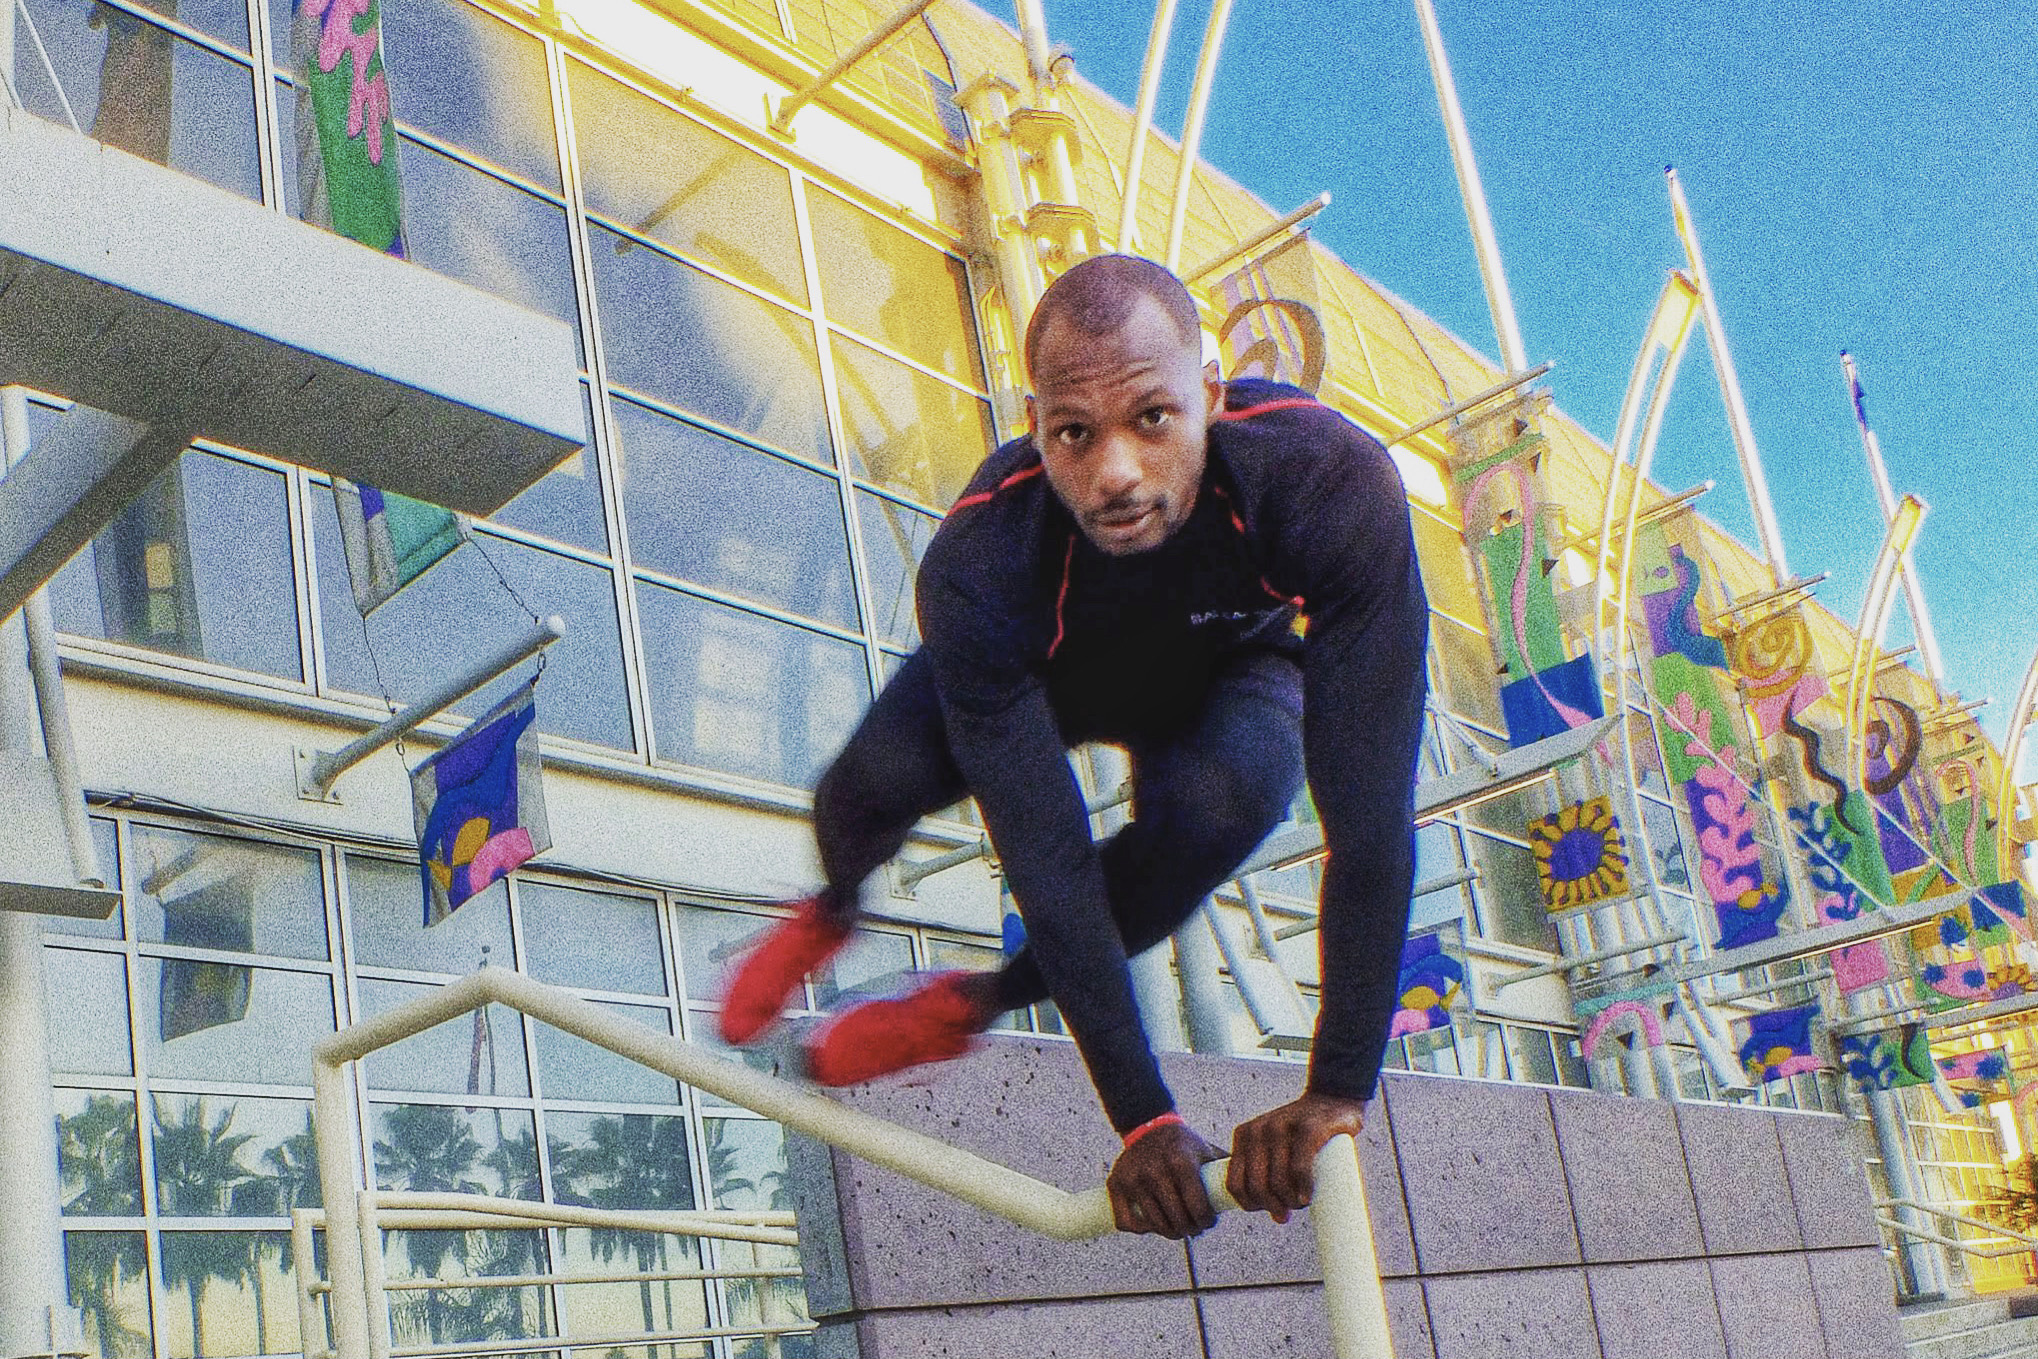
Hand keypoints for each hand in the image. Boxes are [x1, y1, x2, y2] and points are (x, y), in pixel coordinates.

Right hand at [1107, 1120, 1222, 1238]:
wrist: (1148, 1125)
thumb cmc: (1183, 1144)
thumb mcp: (1205, 1150)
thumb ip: (1226, 1169)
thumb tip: (1257, 1190)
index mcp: (1182, 1163)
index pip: (1198, 1208)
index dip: (1206, 1222)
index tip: (1208, 1222)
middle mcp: (1156, 1171)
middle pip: (1178, 1221)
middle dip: (1190, 1229)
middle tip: (1194, 1228)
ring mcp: (1134, 1179)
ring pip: (1155, 1225)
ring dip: (1169, 1232)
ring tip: (1178, 1228)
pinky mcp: (1116, 1185)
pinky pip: (1127, 1223)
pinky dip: (1141, 1229)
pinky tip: (1152, 1224)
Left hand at [1226, 1091, 1365, 1224]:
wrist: (1332, 1099)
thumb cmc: (1302, 1132)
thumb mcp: (1274, 1145)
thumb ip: (1268, 1171)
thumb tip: (1277, 1216)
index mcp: (1244, 1135)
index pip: (1235, 1182)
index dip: (1248, 1205)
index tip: (1269, 1210)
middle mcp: (1258, 1130)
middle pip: (1256, 1186)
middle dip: (1272, 1207)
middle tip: (1288, 1213)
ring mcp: (1282, 1127)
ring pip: (1278, 1180)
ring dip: (1290, 1202)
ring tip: (1301, 1204)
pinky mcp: (1308, 1128)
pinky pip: (1299, 1167)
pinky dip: (1302, 1188)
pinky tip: (1306, 1198)